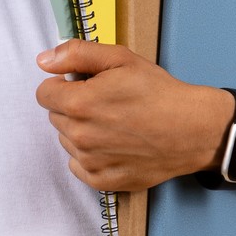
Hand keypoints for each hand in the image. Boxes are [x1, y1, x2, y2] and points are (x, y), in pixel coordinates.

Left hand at [34, 40, 231, 191]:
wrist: (192, 129)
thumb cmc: (159, 92)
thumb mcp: (120, 58)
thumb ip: (77, 54)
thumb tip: (43, 60)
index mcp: (79, 103)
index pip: (44, 93)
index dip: (62, 84)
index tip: (83, 84)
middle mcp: (80, 136)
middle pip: (55, 116)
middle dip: (72, 106)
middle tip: (105, 101)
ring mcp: (90, 162)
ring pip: (67, 140)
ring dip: (81, 130)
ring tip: (114, 122)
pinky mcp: (102, 181)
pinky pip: (78, 166)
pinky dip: (90, 155)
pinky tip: (114, 144)